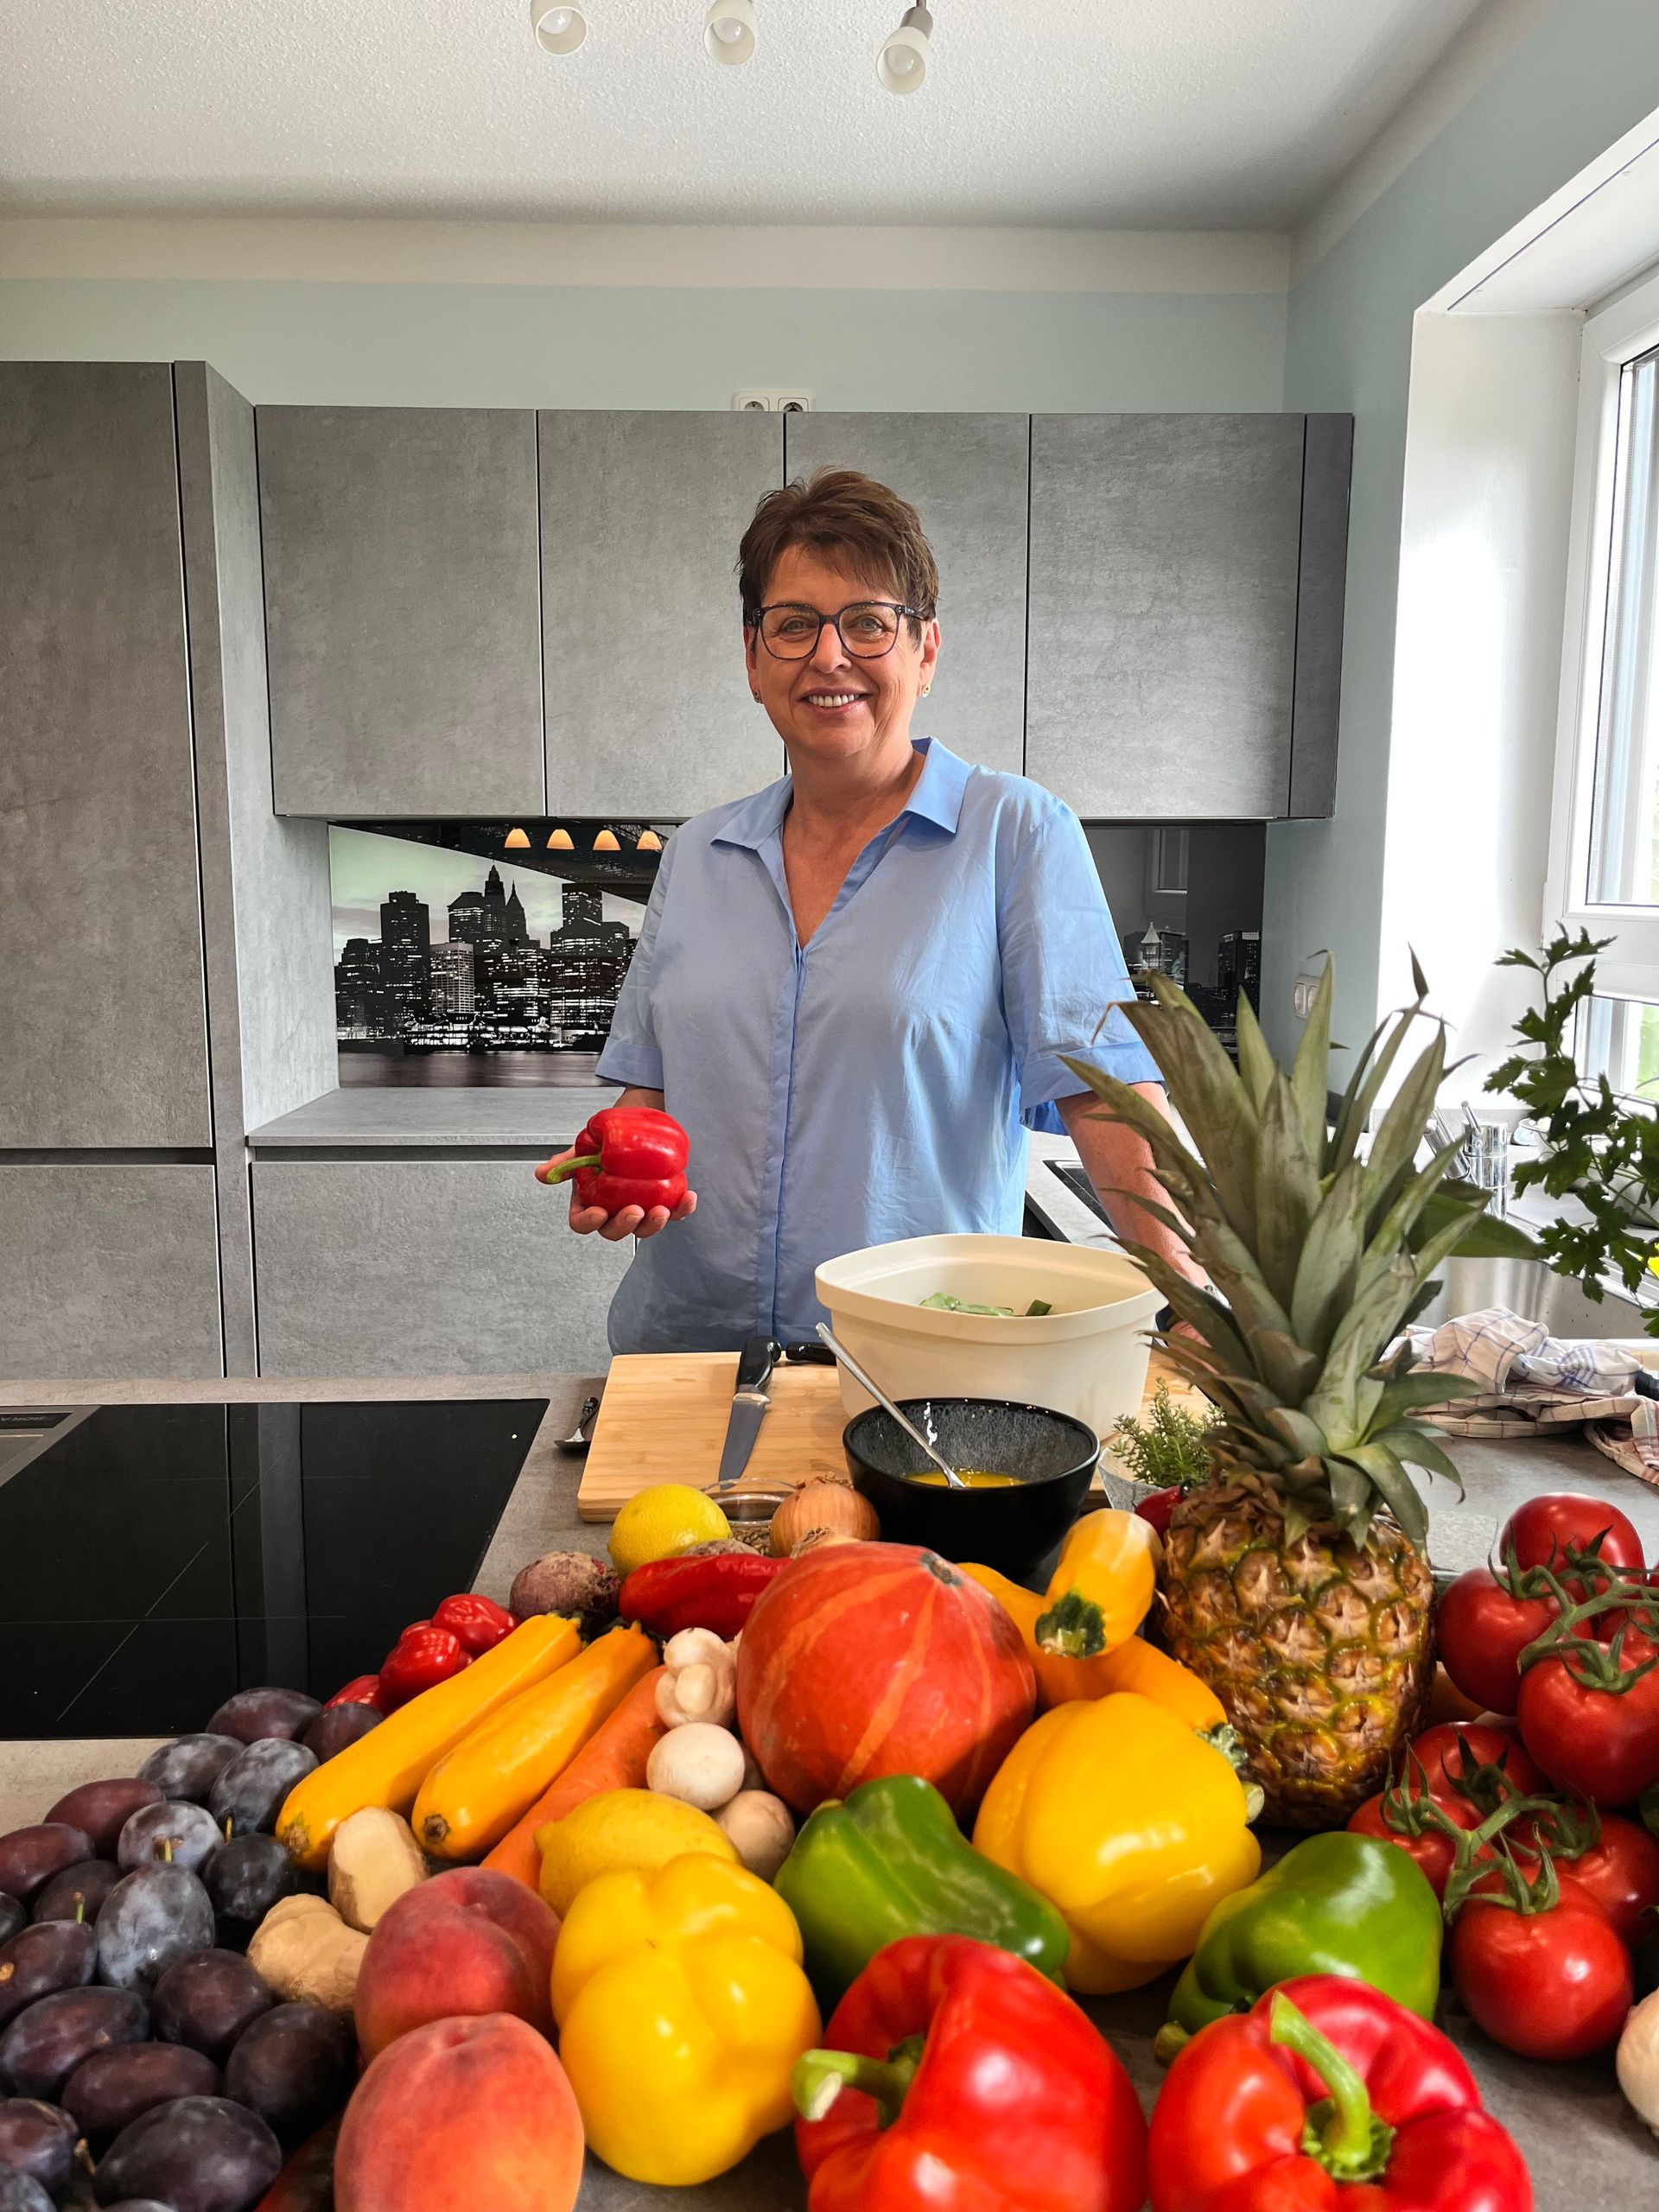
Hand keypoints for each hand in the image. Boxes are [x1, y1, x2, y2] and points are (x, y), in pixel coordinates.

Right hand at [536, 1145, 697, 1242]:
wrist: (631, 1130)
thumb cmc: (603, 1145)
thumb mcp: (582, 1150)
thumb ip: (565, 1162)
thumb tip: (543, 1173)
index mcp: (589, 1204)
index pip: (583, 1223)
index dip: (589, 1222)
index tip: (598, 1212)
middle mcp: (612, 1213)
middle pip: (614, 1231)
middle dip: (625, 1226)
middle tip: (634, 1211)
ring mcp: (639, 1211)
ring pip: (644, 1228)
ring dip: (653, 1224)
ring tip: (662, 1210)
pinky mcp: (662, 1204)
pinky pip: (673, 1213)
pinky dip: (682, 1209)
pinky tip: (688, 1198)